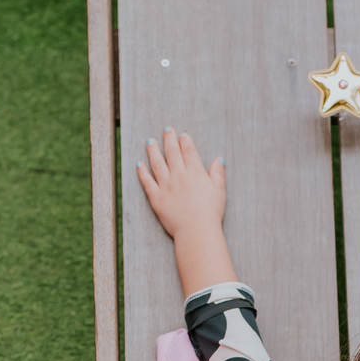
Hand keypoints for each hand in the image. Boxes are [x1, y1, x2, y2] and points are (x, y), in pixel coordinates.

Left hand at [136, 128, 235, 295]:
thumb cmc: (210, 213)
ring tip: (150, 141)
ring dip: (153, 150)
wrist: (196, 230)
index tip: (182, 135)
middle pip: (172, 152)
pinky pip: (147, 182)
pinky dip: (142, 172)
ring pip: (157, 163)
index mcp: (195, 172)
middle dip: (169, 139)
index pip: (189, 151)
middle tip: (166, 130)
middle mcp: (178, 175)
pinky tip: (139, 164)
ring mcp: (166, 186)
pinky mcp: (156, 198)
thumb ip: (217, 173)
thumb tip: (219, 159)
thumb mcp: (219, 191)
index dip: (185, 141)